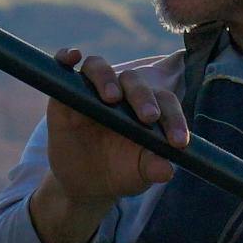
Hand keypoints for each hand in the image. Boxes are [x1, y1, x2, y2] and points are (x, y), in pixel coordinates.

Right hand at [27, 47, 186, 242]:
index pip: (165, 102)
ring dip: (106, 78)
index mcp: (147, 108)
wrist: (86, 186)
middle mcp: (122, 94)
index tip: (178, 142)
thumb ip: (153, 168)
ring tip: (111, 98)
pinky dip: (66, 56)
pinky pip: (64, 66)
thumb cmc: (120, 174)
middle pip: (134, 81)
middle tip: (149, 117)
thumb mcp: (139, 175)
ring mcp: (91, 91)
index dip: (174, 119)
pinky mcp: (64, 95)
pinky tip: (71, 57)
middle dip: (143, 97)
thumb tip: (167, 170)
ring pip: (99, 68)